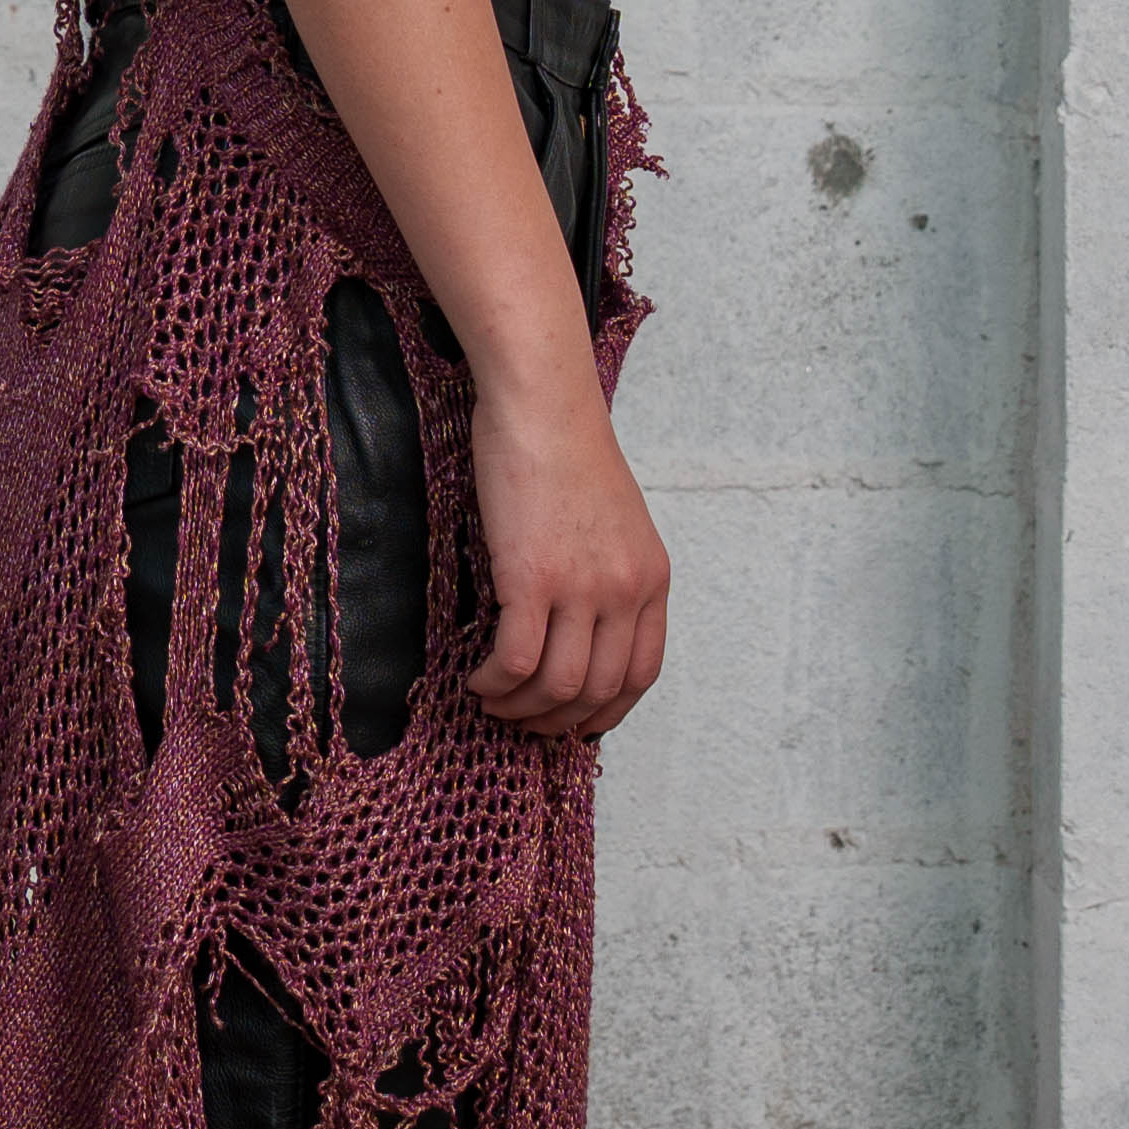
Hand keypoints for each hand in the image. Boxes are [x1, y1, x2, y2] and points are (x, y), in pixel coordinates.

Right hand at [465, 365, 668, 734]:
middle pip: (599, 690)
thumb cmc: (567, 453)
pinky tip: (476, 679)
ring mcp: (582, 586)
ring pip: (558, 685)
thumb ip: (610, 578)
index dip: (606, 710)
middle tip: (521, 721)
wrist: (543, 406)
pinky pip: (515, 660)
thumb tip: (581, 631)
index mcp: (652, 579)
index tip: (574, 721)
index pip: (642, 673)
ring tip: (491, 702)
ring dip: (520, 709)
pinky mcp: (532, 577)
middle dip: (556, 720)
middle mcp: (626, 589)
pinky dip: (494, 683)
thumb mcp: (616, 524)